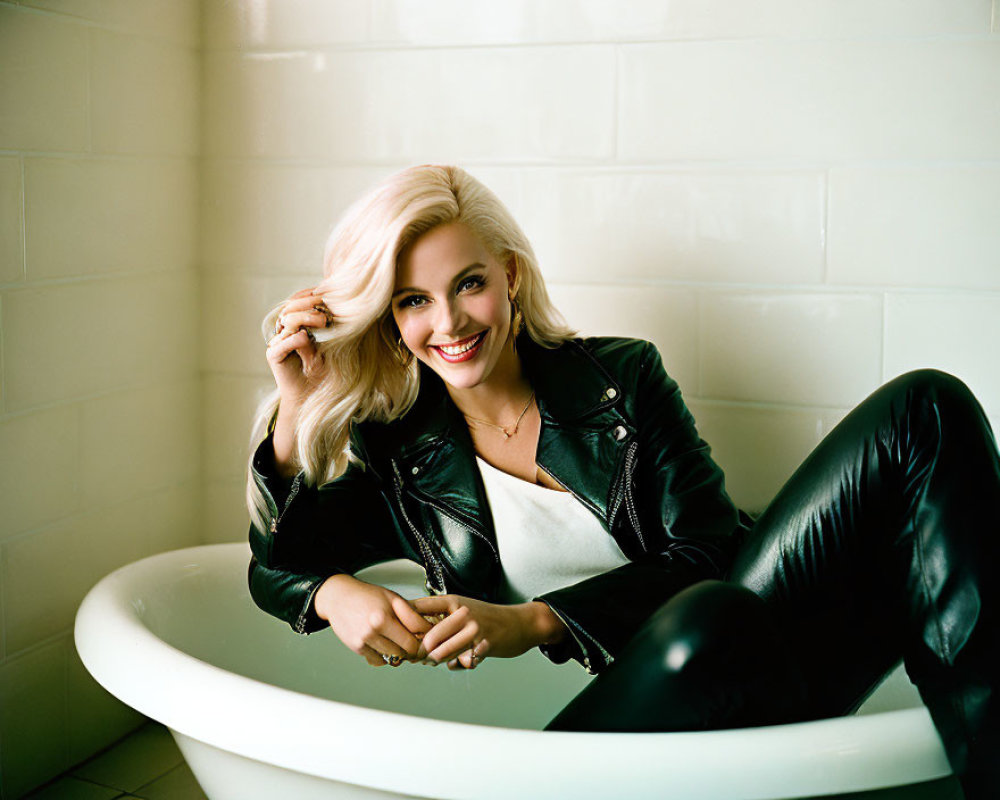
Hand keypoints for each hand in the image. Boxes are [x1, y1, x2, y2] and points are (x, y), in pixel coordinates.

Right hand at [265, 288, 334, 475]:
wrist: (314, 399)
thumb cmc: (327, 373)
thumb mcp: (333, 347)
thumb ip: (330, 328)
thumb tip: (339, 307)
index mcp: (297, 325)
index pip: (298, 300)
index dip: (310, 294)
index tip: (328, 292)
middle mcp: (285, 331)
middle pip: (291, 306)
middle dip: (309, 303)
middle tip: (326, 308)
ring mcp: (278, 342)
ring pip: (287, 320)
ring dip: (305, 317)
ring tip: (324, 322)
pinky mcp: (274, 356)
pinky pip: (282, 343)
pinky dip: (294, 338)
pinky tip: (307, 338)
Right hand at [314, 574, 431, 667]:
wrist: (339, 598)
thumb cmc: (367, 596)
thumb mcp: (393, 598)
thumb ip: (411, 614)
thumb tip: (429, 629)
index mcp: (384, 617)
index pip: (413, 640)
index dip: (424, 640)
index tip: (427, 638)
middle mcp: (373, 631)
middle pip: (405, 652)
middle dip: (413, 648)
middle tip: (416, 640)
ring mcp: (364, 641)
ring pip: (393, 658)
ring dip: (400, 652)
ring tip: (400, 639)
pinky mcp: (357, 648)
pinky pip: (379, 661)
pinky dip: (385, 656)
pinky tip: (385, 643)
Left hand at [411, 595, 566, 670]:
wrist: (520, 624)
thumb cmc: (488, 619)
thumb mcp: (464, 610)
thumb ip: (442, 618)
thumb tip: (415, 633)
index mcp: (454, 601)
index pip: (420, 607)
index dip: (405, 622)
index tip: (399, 634)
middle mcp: (462, 613)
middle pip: (429, 636)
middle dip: (420, 652)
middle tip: (417, 658)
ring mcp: (474, 629)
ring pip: (443, 652)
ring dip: (436, 661)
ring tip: (434, 661)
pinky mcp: (483, 645)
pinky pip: (461, 662)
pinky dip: (457, 665)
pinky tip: (459, 662)